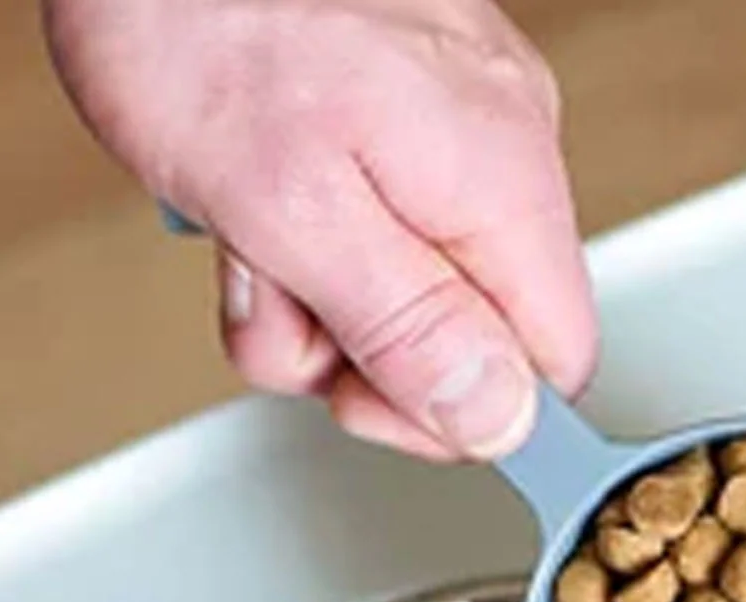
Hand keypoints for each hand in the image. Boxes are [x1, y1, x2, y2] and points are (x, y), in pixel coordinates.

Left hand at [42, 0, 596, 460]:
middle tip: (278, 299)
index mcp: (497, 177)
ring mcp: (438, 129)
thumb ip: (406, 325)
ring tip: (243, 232)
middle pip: (461, 340)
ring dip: (296, 303)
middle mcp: (491, 148)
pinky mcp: (380, 120)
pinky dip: (285, 244)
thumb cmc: (195, 24)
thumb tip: (496, 418)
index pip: (550, 361)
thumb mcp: (295, 214)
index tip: (365, 402)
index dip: (457, 415)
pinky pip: (352, 235)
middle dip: (349, 356)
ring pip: (390, 298)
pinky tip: (241, 203)